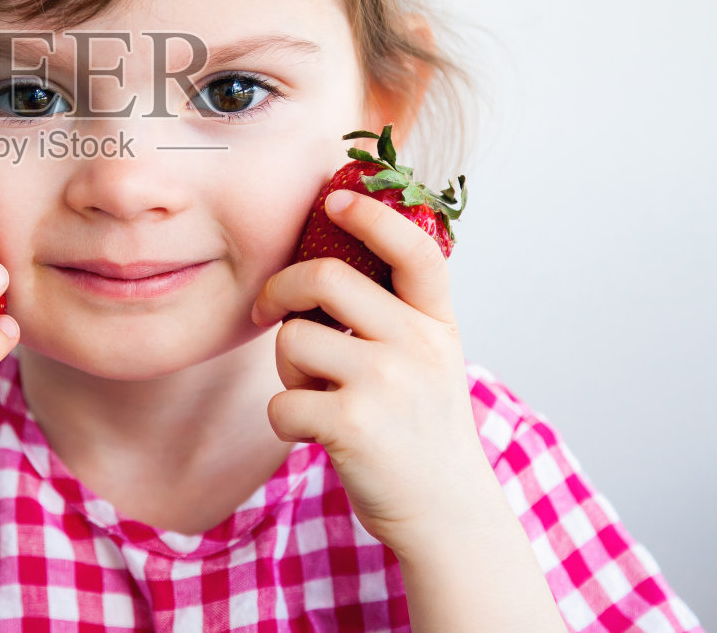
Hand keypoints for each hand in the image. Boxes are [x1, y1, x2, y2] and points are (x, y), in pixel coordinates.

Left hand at [250, 190, 500, 558]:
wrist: (446, 516)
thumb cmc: (420, 433)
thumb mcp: (429, 362)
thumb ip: (393, 318)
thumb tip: (323, 268)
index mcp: (438, 324)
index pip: (413, 250)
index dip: (372, 216)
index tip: (335, 200)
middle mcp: (418, 345)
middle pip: (325, 277)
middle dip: (282, 289)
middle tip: (269, 310)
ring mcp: (386, 383)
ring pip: (294, 339)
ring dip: (288, 370)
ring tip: (317, 397)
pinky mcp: (350, 424)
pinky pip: (281, 400)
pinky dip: (285, 420)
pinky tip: (315, 435)